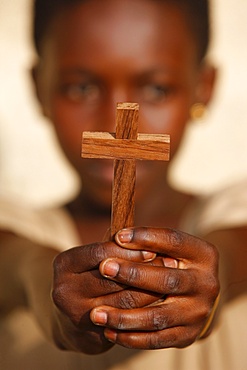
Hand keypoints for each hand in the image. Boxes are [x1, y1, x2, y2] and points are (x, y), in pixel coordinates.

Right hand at [52, 240, 162, 353]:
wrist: (72, 317)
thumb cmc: (91, 275)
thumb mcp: (93, 258)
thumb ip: (114, 246)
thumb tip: (147, 236)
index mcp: (65, 264)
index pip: (100, 253)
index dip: (129, 252)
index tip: (153, 250)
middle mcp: (64, 290)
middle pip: (114, 279)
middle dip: (146, 271)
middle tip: (172, 264)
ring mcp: (76, 315)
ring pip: (124, 302)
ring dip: (152, 290)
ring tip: (171, 280)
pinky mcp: (91, 335)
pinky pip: (127, 322)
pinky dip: (146, 310)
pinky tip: (161, 301)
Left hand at [90, 227, 219, 349]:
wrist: (196, 296)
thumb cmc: (173, 264)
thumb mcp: (170, 248)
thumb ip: (150, 243)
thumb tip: (119, 240)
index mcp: (204, 255)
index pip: (174, 241)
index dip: (146, 237)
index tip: (119, 236)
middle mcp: (206, 284)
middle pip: (167, 280)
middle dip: (133, 274)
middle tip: (104, 268)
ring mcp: (198, 313)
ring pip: (157, 316)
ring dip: (124, 316)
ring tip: (96, 313)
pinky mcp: (188, 335)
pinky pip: (155, 340)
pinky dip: (130, 337)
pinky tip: (109, 331)